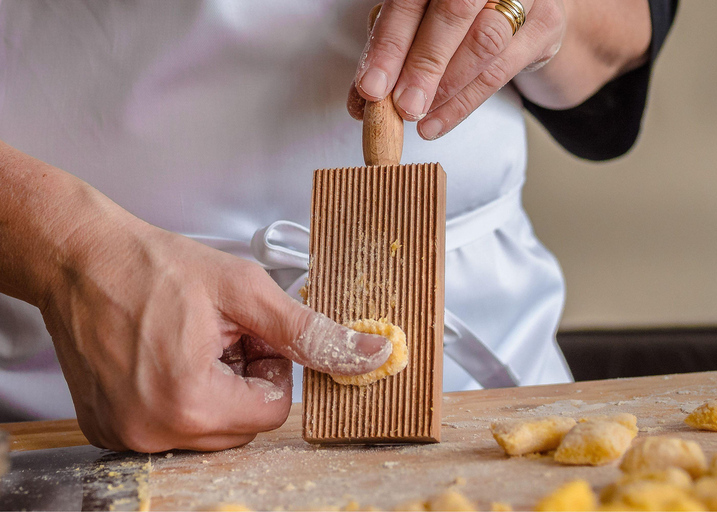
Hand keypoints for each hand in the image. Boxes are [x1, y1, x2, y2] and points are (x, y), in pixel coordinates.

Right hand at [40, 203, 389, 452]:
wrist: (80, 257)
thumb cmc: (152, 267)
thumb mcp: (246, 291)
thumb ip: (312, 333)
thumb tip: (371, 356)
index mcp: (189, 402)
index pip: (273, 411)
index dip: (271, 366)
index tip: (248, 333)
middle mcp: (152, 432)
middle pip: (242, 425)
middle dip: (244, 378)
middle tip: (220, 333)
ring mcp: (125, 436)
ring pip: (210, 428)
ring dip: (215, 387)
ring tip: (189, 340)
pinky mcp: (109, 430)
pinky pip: (172, 426)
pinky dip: (181, 395)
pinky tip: (164, 355)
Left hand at [347, 0, 564, 138]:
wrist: (523, 14)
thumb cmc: (459, 19)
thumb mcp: (419, 24)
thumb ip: (393, 54)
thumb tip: (362, 101)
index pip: (410, 2)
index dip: (389, 46)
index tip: (370, 87)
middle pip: (452, 14)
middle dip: (423, 67)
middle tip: (403, 106)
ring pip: (483, 43)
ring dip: (446, 88)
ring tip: (419, 117)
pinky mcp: (544, 25)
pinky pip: (502, 71)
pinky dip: (465, 103)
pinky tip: (438, 122)